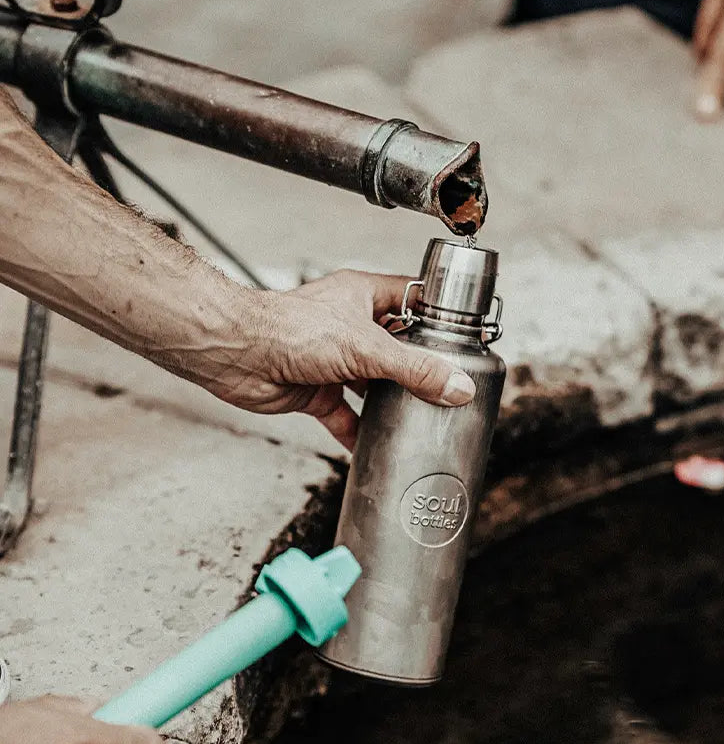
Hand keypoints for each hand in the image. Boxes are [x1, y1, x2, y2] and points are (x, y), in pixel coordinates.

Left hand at [199, 269, 476, 449]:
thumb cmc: (288, 329)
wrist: (237, 354)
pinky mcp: (316, 389)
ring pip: (372, 382)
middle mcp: (349, 325)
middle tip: (449, 384)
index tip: (465, 334)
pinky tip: (376, 447)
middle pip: (397, 345)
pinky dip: (359, 432)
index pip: (413, 298)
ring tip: (421, 416)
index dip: (439, 314)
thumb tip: (457, 386)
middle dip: (419, 366)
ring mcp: (333, 359)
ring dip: (391, 401)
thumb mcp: (365, 347)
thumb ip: (414, 369)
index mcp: (363, 296)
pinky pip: (345, 415)